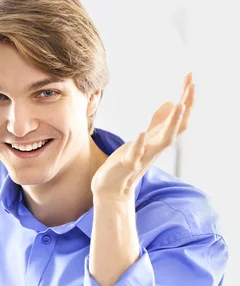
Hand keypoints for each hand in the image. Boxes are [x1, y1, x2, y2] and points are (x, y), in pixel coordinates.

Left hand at [91, 73, 194, 198]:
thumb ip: (157, 123)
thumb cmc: (127, 164)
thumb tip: (171, 103)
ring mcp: (143, 156)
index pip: (178, 117)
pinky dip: (140, 144)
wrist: (111, 189)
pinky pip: (136, 155)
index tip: (190, 77)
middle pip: (177, 126)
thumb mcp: (144, 138)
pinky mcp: (127, 165)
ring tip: (179, 105)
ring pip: (163, 141)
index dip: (185, 98)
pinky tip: (141, 133)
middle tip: (192, 86)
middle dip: (186, 106)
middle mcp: (155, 147)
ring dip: (172, 124)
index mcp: (158, 139)